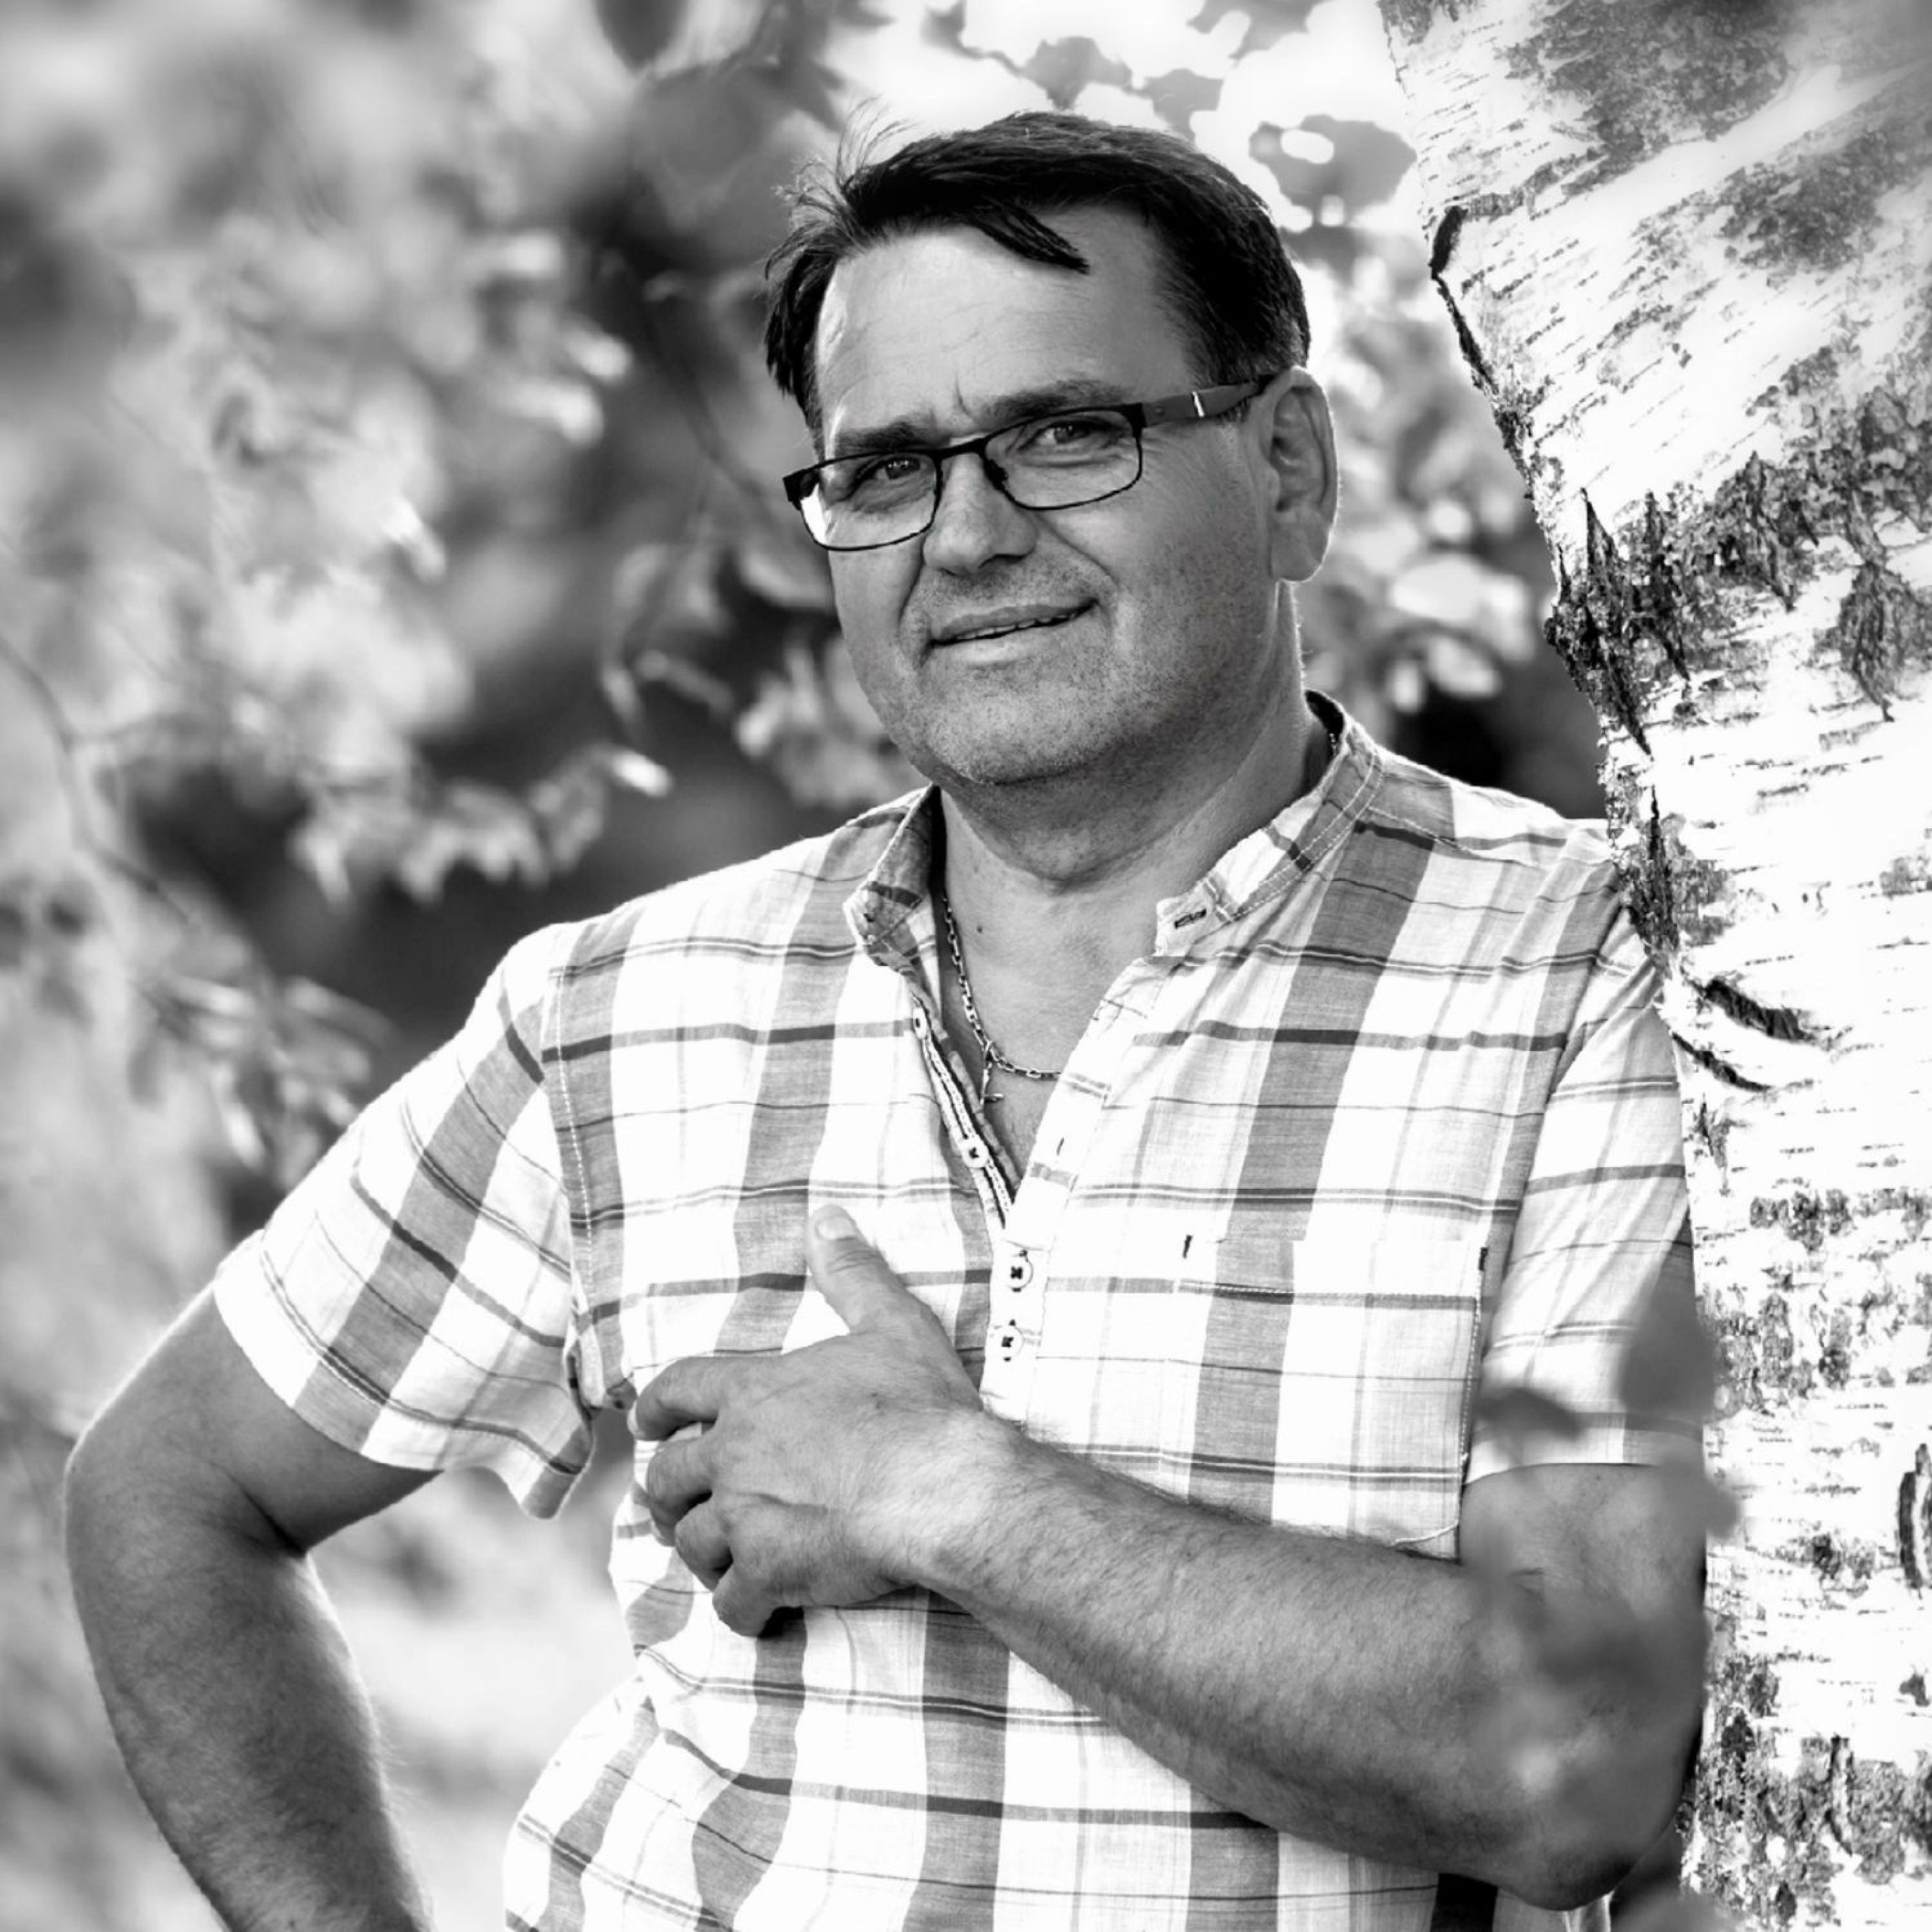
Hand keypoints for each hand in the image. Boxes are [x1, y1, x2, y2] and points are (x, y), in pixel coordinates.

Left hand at [635, 1207, 993, 1634]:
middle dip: (665, 1492)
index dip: (657, 1407)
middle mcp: (735, 1453)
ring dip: (701, 1553)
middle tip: (671, 1505)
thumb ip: (852, 1272)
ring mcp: (745, 1516)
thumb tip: (827, 1217)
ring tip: (717, 1563)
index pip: (680, 1390)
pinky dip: (739, 1610)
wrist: (941, 1486)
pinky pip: (732, 1602)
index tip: (644, 1424)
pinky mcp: (767, 1571)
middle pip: (669, 1475)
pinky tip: (757, 1612)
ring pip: (693, 1542)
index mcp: (756, 1393)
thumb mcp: (891, 1323)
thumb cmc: (920, 1407)